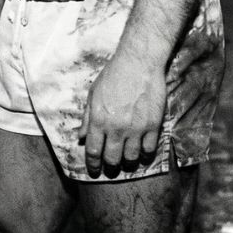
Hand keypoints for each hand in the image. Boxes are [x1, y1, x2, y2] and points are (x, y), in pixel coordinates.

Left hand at [79, 49, 166, 175]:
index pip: (93, 151)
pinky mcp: (153, 125)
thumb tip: (80, 137)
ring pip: (131, 158)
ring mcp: (136, 128)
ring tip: (127, 162)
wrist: (139, 63)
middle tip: (111, 168)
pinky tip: (143, 154)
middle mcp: (116, 128)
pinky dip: (145, 155)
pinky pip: (149, 150)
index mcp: (98, 120)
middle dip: (110, 167)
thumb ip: (87, 118)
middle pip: (112, 159)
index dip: (92, 164)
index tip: (94, 170)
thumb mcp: (93, 94)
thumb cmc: (113, 76)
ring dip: (128, 163)